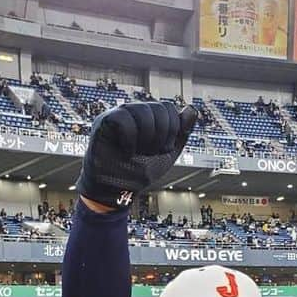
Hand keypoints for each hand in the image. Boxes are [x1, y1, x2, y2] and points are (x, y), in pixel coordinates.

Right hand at [75, 101, 196, 209]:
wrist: (119, 189)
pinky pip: (123, 118)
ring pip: (143, 111)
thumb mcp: (168, 152)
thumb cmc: (140, 171)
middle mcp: (133, 112)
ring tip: (139, 152)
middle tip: (150, 152)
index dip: (172, 129)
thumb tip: (192, 109)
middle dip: (162, 136)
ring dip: (147, 138)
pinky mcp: (104, 122)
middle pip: (159, 108)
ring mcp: (118, 114)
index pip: (168, 107)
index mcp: (148, 117)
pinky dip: (130, 139)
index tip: (163, 149)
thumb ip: (181, 132)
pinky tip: (127, 151)